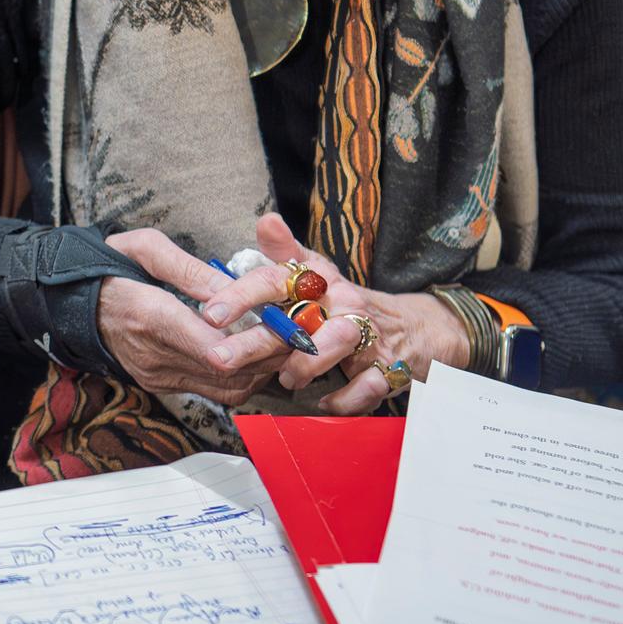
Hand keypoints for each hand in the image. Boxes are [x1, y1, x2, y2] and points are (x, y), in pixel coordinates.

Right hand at [94, 229, 286, 403]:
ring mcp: (158, 376)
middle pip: (228, 372)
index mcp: (148, 316)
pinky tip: (254, 354)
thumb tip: (236, 288)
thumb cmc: (104, 267)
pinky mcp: (160, 385)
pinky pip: (213, 391)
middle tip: (297, 332)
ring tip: (281, 342)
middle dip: (269, 354)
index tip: (285, 323)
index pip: (212, 347)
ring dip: (260, 369)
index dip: (256, 341)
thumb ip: (192, 270)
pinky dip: (241, 377)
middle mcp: (154, 357)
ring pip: (227, 388)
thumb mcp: (144, 248)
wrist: (66, 303)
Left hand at [206, 215, 467, 412]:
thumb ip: (286, 253)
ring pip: (337, 344)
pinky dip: (346, 398)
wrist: (413, 327)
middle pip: (301, 320)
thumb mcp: (317, 271)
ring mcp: (368, 335)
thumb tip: (266, 221)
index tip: (209, 313)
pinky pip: (367, 386)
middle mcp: (343, 303)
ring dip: (306, 364)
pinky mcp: (388, 367)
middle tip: (220, 358)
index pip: (276, 279)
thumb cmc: (344, 301)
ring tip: (285, 378)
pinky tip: (325, 402)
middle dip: (256, 341)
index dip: (240, 294)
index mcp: (319, 279)